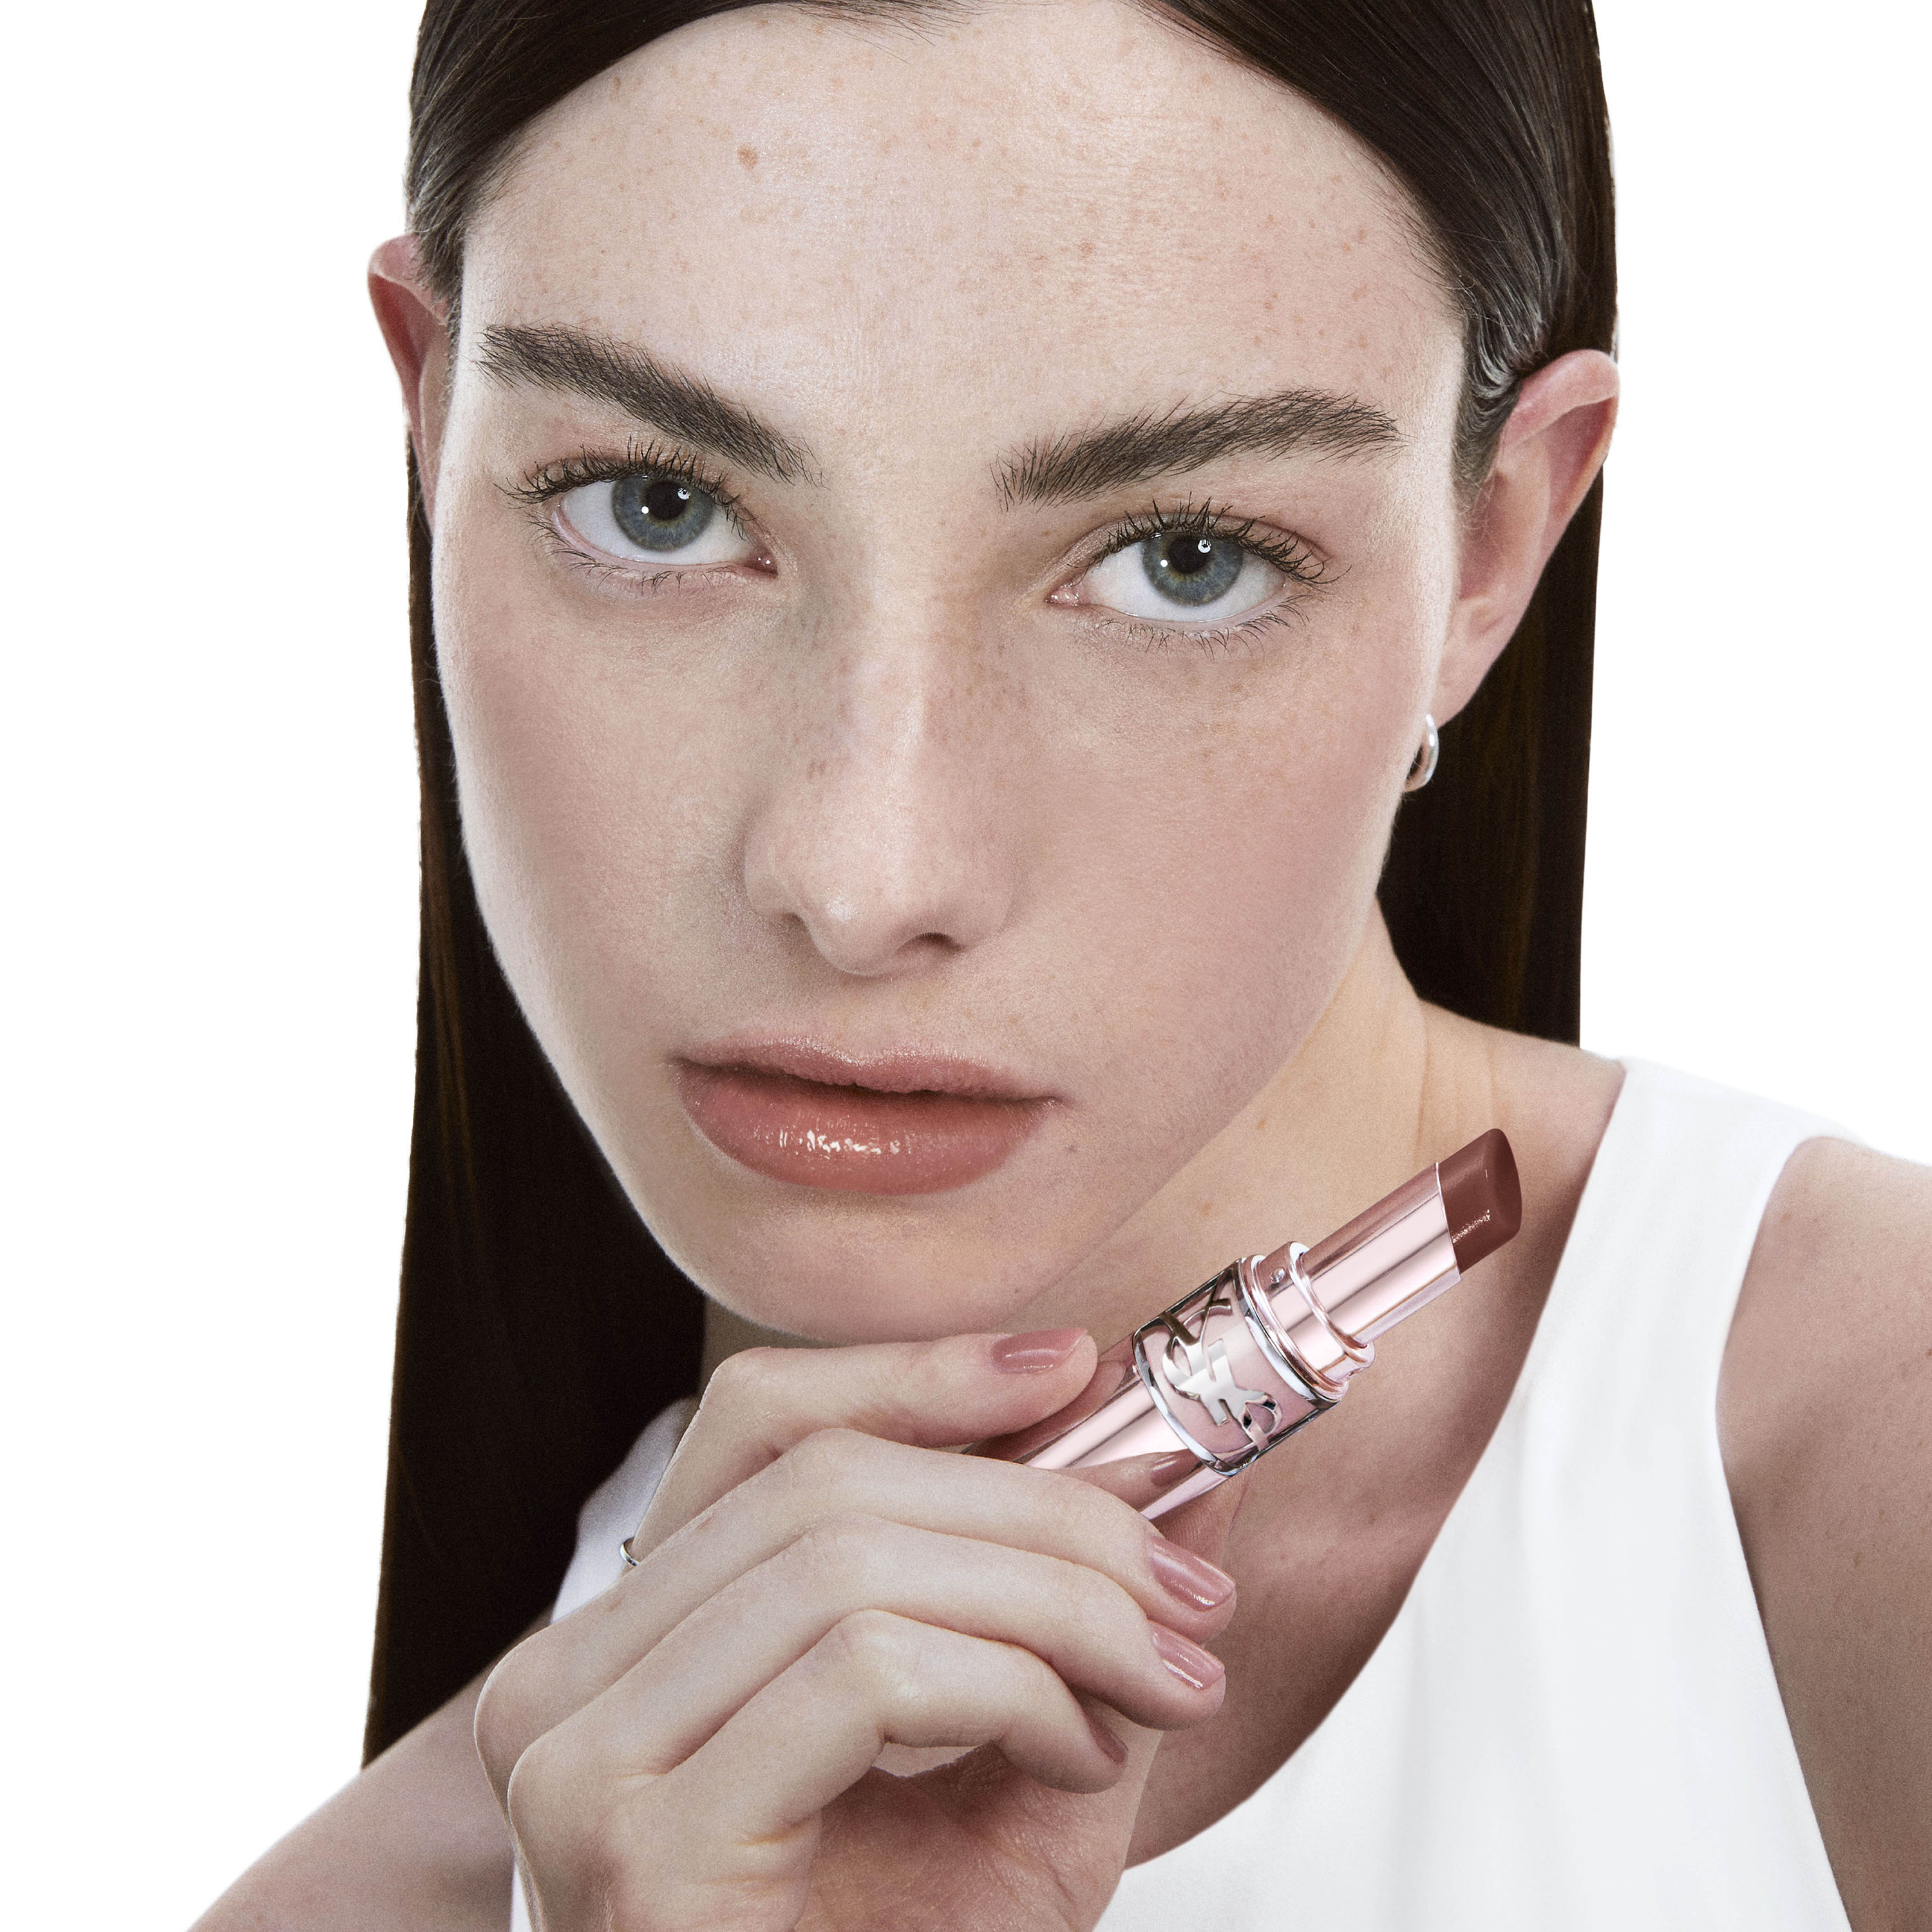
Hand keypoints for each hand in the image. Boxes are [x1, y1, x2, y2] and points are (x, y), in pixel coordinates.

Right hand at [474, 1329, 1237, 1931]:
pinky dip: (1011, 1688)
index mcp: (627, 1643)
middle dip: (1043, 1507)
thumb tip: (1183, 1480)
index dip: (918, 1374)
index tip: (1072, 1370)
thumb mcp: (1006, 1778)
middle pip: (827, 1481)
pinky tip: (1081, 1755)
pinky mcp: (637, 1840)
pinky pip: (864, 1671)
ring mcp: (580, 1757)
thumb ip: (1075, 1628)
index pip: (754, 1425)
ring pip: (851, 1561)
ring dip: (1052, 1601)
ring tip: (1160, 1677)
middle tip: (1186, 1579)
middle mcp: (565, 1680)